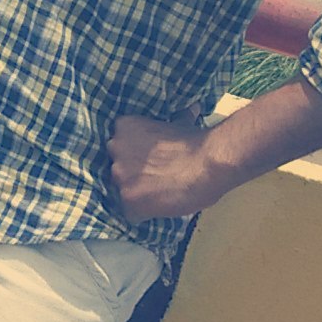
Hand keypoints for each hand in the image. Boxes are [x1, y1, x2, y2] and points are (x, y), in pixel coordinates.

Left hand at [107, 115, 227, 223]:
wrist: (207, 163)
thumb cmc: (197, 142)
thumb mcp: (181, 123)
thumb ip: (176, 118)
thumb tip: (192, 108)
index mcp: (123, 126)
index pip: (119, 147)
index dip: (134, 157)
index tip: (149, 161)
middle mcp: (114, 148)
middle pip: (116, 168)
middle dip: (132, 174)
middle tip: (154, 178)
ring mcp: (119, 174)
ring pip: (121, 191)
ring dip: (137, 194)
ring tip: (159, 195)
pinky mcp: (127, 198)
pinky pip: (130, 212)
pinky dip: (143, 213)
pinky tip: (160, 208)